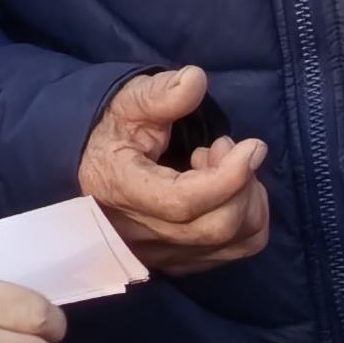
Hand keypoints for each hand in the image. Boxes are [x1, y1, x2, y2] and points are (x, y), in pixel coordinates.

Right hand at [77, 66, 270, 274]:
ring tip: (221, 166)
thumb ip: (160, 93)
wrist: (92, 163)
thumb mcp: (128, 101)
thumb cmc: (112, 129)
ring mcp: (160, 253)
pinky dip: (247, 217)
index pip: (183, 202)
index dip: (229, 177)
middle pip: (216, 226)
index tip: (252, 146)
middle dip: (241, 182)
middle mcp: (138, 233)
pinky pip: (235, 250)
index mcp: (121, 188)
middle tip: (223, 147)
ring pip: (234, 243)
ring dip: (248, 199)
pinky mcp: (178, 261)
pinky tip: (224, 190)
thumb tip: (195, 80)